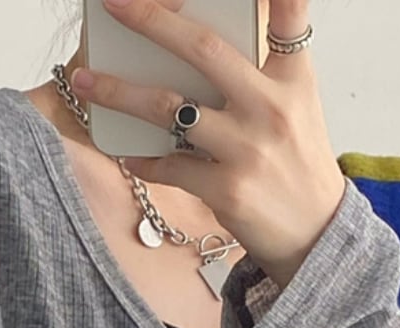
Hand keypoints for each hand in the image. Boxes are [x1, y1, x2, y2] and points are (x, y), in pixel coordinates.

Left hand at [71, 0, 347, 290]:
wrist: (313, 233)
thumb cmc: (295, 162)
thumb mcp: (296, 104)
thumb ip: (262, 69)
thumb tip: (200, 44)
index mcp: (292, 78)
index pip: (289, 17)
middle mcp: (270, 107)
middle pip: (204, 50)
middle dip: (154, 21)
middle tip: (117, 4)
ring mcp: (247, 149)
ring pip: (170, 108)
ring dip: (120, 92)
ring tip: (86, 81)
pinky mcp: (226, 190)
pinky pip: (168, 165)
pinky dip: (142, 158)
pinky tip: (126, 151)